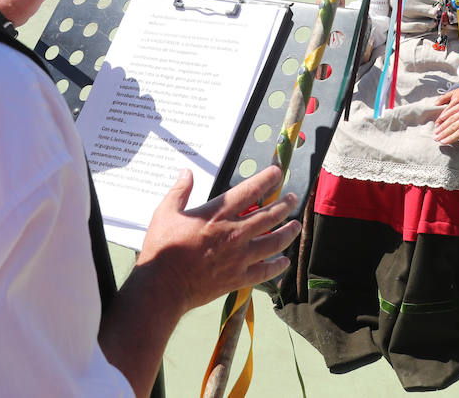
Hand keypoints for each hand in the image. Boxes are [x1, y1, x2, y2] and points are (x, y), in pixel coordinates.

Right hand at [134, 165, 299, 312]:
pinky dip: (277, 266)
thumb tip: (187, 172)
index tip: (278, 173)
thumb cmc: (162, 248)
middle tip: (293, 198)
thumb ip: (180, 191)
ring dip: (288, 232)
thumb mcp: (166, 212)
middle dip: (285, 204)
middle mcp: (234, 232)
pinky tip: (284, 262)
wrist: (163, 286)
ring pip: (274, 241)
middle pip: (269, 215)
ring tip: (296, 226)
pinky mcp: (238, 278)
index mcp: (218, 214)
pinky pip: (265, 271)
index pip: (250, 190)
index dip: (267, 179)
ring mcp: (239, 257)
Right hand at [432, 84, 458, 144]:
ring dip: (442, 125)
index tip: (442, 142)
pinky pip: (453, 109)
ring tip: (435, 131)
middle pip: (453, 126)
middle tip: (435, 139)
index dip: (450, 138)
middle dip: (443, 133)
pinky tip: (440, 118)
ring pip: (451, 118)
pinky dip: (445, 114)